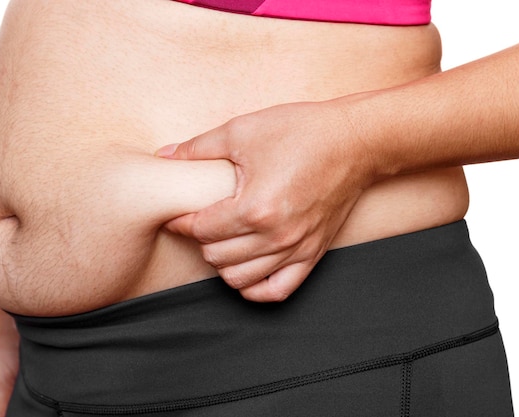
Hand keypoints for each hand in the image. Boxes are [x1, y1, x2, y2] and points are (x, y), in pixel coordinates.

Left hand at [157, 100, 376, 301]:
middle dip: (201, 240)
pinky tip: (246, 269)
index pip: (201, 230)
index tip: (178, 215)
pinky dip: (255, 288)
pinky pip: (277, 290)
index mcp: (254, 208)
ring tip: (222, 242)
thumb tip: (164, 155)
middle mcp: (275, 236)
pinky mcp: (313, 254)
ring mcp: (296, 249)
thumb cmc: (300, 132)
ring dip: (223, 263)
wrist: (354, 141)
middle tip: (201, 222)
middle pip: (216, 256)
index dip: (181, 223)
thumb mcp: (243, 131)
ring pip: (240, 278)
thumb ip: (198, 148)